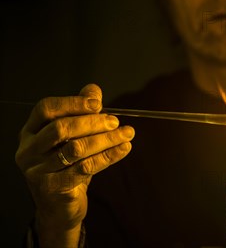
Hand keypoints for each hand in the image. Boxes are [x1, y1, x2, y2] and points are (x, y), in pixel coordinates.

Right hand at [15, 84, 133, 246]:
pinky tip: (123, 149)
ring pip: (76, 149)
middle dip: (93, 122)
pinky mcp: (52, 188)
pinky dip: (108, 156)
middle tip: (115, 122)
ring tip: (126, 134)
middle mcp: (28, 150)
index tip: (97, 103)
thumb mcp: (72, 137)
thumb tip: (93, 89)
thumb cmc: (66, 166)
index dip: (72, 103)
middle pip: (61, 128)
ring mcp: (37, 171)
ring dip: (106, 139)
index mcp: (30, 131)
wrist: (59, 207)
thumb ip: (81, 112)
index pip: (46, 109)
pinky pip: (85, 167)